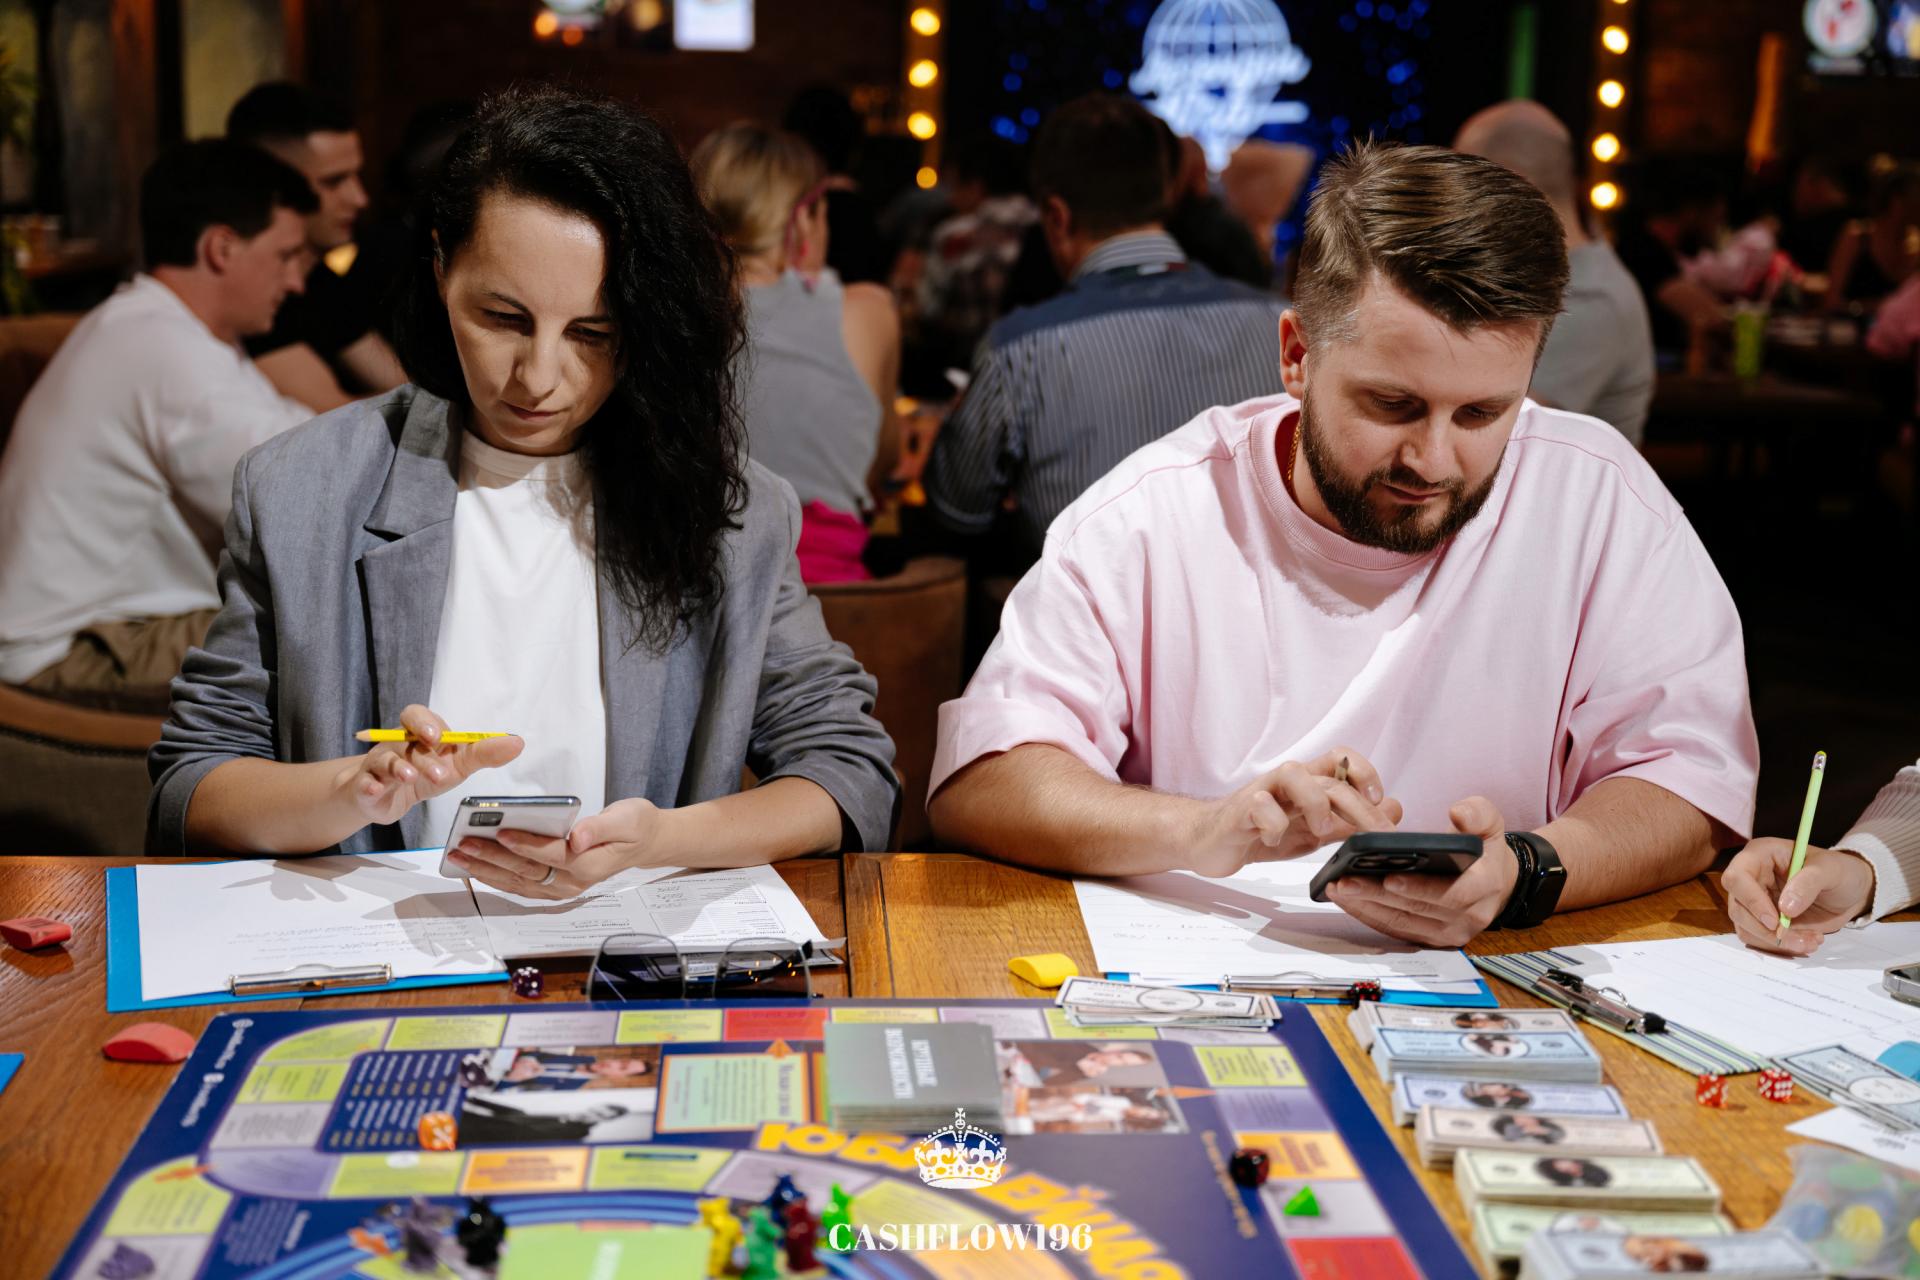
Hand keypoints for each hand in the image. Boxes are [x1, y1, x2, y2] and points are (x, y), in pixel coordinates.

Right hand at [341, 704, 521, 827]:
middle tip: (439, 773)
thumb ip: (485, 753)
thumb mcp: (458, 764)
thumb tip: (518, 742)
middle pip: (404, 740)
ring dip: (397, 769)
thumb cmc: (426, 772)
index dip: (424, 723)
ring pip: (384, 761)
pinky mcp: (366, 787)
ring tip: (408, 778)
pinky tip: (375, 789)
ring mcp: (379, 765)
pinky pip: (364, 783)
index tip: (437, 737)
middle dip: (421, 755)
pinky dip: (369, 785)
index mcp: (419, 734)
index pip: (416, 715)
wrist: (389, 797)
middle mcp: (397, 744)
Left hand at [448, 797, 668, 900]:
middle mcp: (573, 882)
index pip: (552, 854)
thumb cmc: (635, 826)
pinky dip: (495, 876)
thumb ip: (601, 828)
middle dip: (492, 857)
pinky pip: (519, 884)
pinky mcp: (553, 886)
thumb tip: (576, 837)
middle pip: (527, 871)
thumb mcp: (627, 819)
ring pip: (518, 881)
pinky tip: (474, 865)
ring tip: (458, 854)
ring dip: (486, 869)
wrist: (644, 843)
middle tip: (464, 843)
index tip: (501, 831)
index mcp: (591, 864)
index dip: (526, 844)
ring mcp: (562, 888)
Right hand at [1188, 747, 1403, 877]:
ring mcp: (1262, 792)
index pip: (1342, 758)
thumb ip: (1350, 822)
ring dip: (1315, 803)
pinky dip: (1272, 824)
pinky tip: (1272, 840)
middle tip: (1374, 835)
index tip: (1380, 803)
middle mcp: (1286, 781)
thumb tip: (1395, 809)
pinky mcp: (1239, 810)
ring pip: (1294, 773)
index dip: (1365, 773)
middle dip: (1359, 807)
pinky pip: (1260, 806)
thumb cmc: (1260, 831)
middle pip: (1330, 777)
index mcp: (1307, 783)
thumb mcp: (1314, 832)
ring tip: (1320, 831)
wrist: (1207, 841)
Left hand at [1325, 796, 1518, 946]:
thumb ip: (1479, 815)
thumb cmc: (1484, 851)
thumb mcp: (1489, 824)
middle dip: (1377, 896)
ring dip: (1365, 907)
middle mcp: (1467, 917)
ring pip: (1401, 922)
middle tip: (1345, 881)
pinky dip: (1367, 914)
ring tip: (1337, 887)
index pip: (1451, 894)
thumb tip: (1459, 813)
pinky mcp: (1428, 938)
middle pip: (1417, 910)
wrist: (1494, 882)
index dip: (1419, 888)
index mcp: (1484, 888)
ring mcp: (1447, 933)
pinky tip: (1345, 898)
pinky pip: (1394, 929)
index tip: (1389, 877)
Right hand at [1724, 838, 1874, 954]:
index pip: (1737, 877)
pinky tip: (1808, 941)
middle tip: (1799, 940)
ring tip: (1811, 940)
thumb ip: (1808, 883)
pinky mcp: (1763, 922)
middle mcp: (1750, 879)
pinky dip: (1783, 947)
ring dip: (1778, 942)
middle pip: (1737, 908)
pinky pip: (1760, 940)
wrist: (1850, 891)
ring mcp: (1754, 902)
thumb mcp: (1830, 870)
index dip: (1751, 900)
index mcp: (1759, 856)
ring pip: (1746, 928)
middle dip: (1765, 930)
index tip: (1775, 921)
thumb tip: (1786, 908)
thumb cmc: (1839, 871)